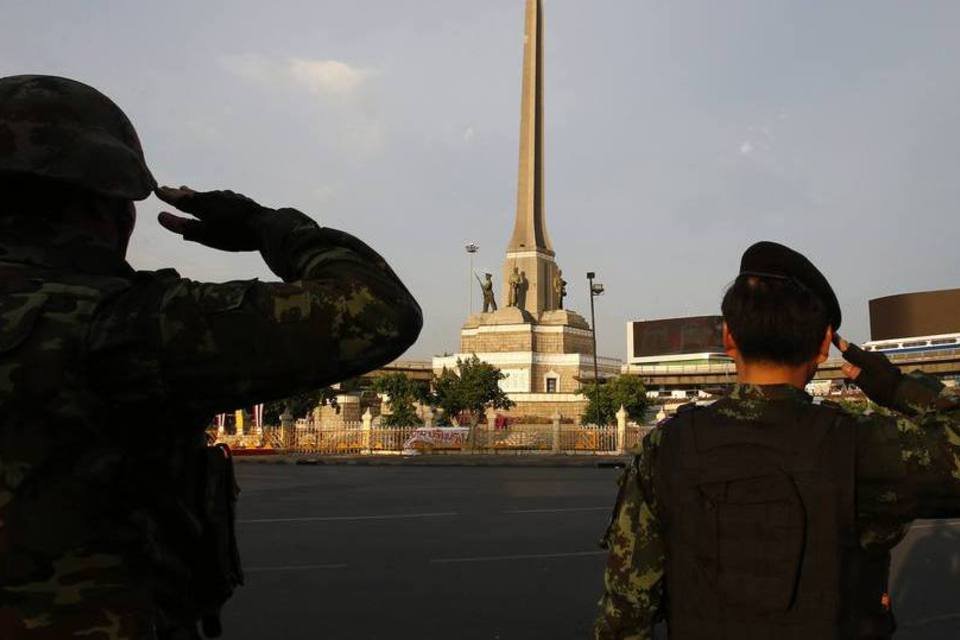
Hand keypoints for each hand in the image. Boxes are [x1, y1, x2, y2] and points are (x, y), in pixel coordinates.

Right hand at [156, 186, 270, 251]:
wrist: (266, 226)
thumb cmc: (233, 234)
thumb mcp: (206, 234)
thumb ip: (183, 227)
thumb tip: (160, 217)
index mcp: (202, 205)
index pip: (180, 200)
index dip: (168, 197)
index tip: (157, 190)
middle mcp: (214, 197)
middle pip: (194, 195)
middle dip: (180, 193)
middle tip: (169, 188)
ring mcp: (229, 197)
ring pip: (208, 194)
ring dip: (196, 193)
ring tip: (189, 190)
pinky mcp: (241, 201)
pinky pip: (222, 197)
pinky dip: (213, 197)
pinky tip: (218, 198)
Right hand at [834, 334, 901, 406]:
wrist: (902, 393)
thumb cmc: (885, 390)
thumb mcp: (865, 384)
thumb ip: (854, 374)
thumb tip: (845, 366)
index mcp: (868, 360)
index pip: (851, 349)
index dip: (841, 343)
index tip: (834, 336)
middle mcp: (874, 357)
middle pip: (856, 352)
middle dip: (848, 352)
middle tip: (839, 350)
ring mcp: (880, 359)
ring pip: (863, 356)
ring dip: (855, 359)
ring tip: (850, 365)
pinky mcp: (883, 363)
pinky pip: (868, 360)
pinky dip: (863, 363)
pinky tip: (862, 370)